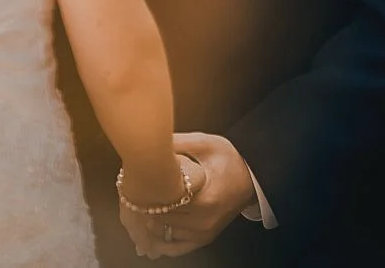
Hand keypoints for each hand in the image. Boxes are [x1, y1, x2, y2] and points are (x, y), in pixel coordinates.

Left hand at [126, 132, 256, 257]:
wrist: (253, 178)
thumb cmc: (231, 160)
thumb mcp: (208, 144)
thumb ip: (180, 142)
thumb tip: (152, 138)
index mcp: (204, 198)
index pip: (164, 202)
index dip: (146, 194)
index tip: (134, 184)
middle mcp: (204, 221)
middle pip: (162, 219)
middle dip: (145, 206)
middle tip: (131, 194)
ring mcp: (204, 233)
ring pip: (166, 233)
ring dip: (150, 222)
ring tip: (137, 209)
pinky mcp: (204, 238)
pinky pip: (177, 248)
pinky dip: (161, 242)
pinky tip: (149, 234)